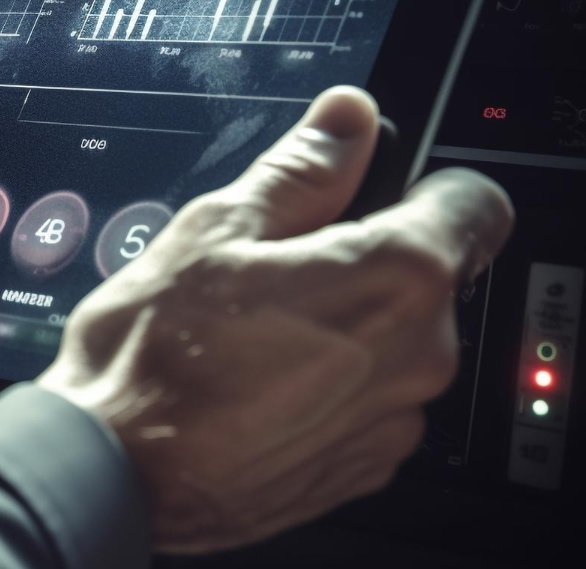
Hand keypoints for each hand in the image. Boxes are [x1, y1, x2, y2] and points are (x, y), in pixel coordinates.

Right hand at [36, 86, 512, 552]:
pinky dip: (329, 386)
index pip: (476, 203)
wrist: (115, 470)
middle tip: (276, 267)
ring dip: (347, 327)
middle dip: (365, 261)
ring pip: (396, 343)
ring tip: (255, 332)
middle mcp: (417, 355)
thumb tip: (347, 119)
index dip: (423, 187)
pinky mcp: (362, 466)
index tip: (374, 194)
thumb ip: (302, 169)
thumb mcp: (216, 228)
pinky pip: (369, 402)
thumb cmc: (153, 352)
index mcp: (394, 278)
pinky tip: (257, 381)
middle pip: (429, 278)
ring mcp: (392, 419)